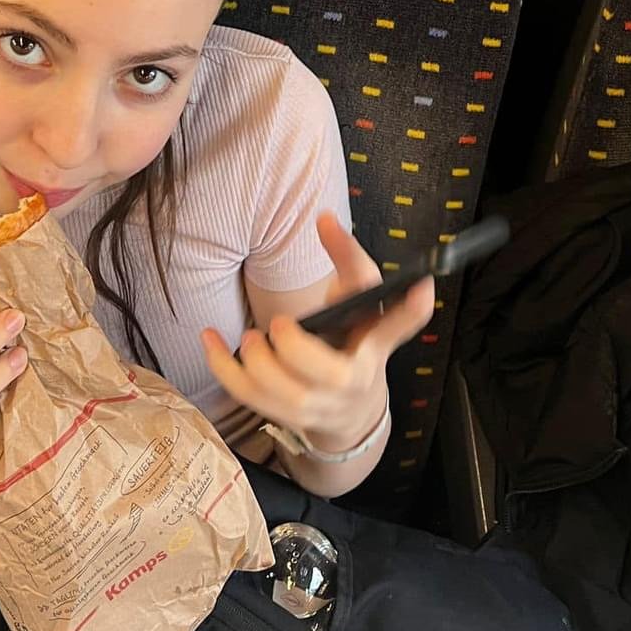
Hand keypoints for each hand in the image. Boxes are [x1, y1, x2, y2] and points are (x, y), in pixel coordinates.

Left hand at [202, 215, 433, 455]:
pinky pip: (252, 401)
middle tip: (280, 324)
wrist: (350, 410)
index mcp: (373, 347)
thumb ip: (345, 257)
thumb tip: (323, 215)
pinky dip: (226, 372)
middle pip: (333, 376)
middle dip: (300, 351)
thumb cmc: (352, 341)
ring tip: (249, 340)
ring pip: (289, 399)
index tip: (422, 283)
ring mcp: (319, 405)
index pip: (394, 327)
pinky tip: (208, 340)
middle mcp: (352, 380)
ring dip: (261, 369)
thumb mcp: (357, 299)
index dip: (411, 308)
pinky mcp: (287, 415)